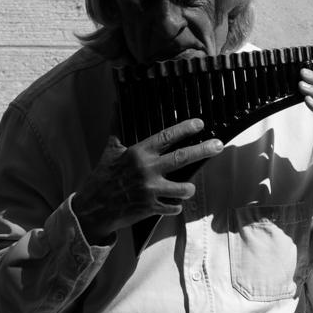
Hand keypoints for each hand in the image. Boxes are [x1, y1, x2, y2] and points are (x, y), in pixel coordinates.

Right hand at [72, 117, 222, 245]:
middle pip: (182, 157)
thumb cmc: (103, 177)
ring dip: (189, 189)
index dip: (185, 129)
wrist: (93, 207)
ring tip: (187, 188)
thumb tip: (116, 105)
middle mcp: (146, 169)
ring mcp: (150, 190)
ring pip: (184, 188)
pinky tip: (171, 204)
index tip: (200, 124)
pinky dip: (175, 206)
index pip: (166, 137)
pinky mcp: (150, 207)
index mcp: (138, 153)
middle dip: (204, 150)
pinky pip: (173, 207)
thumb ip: (117, 127)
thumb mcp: (109, 150)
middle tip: (219, 145)